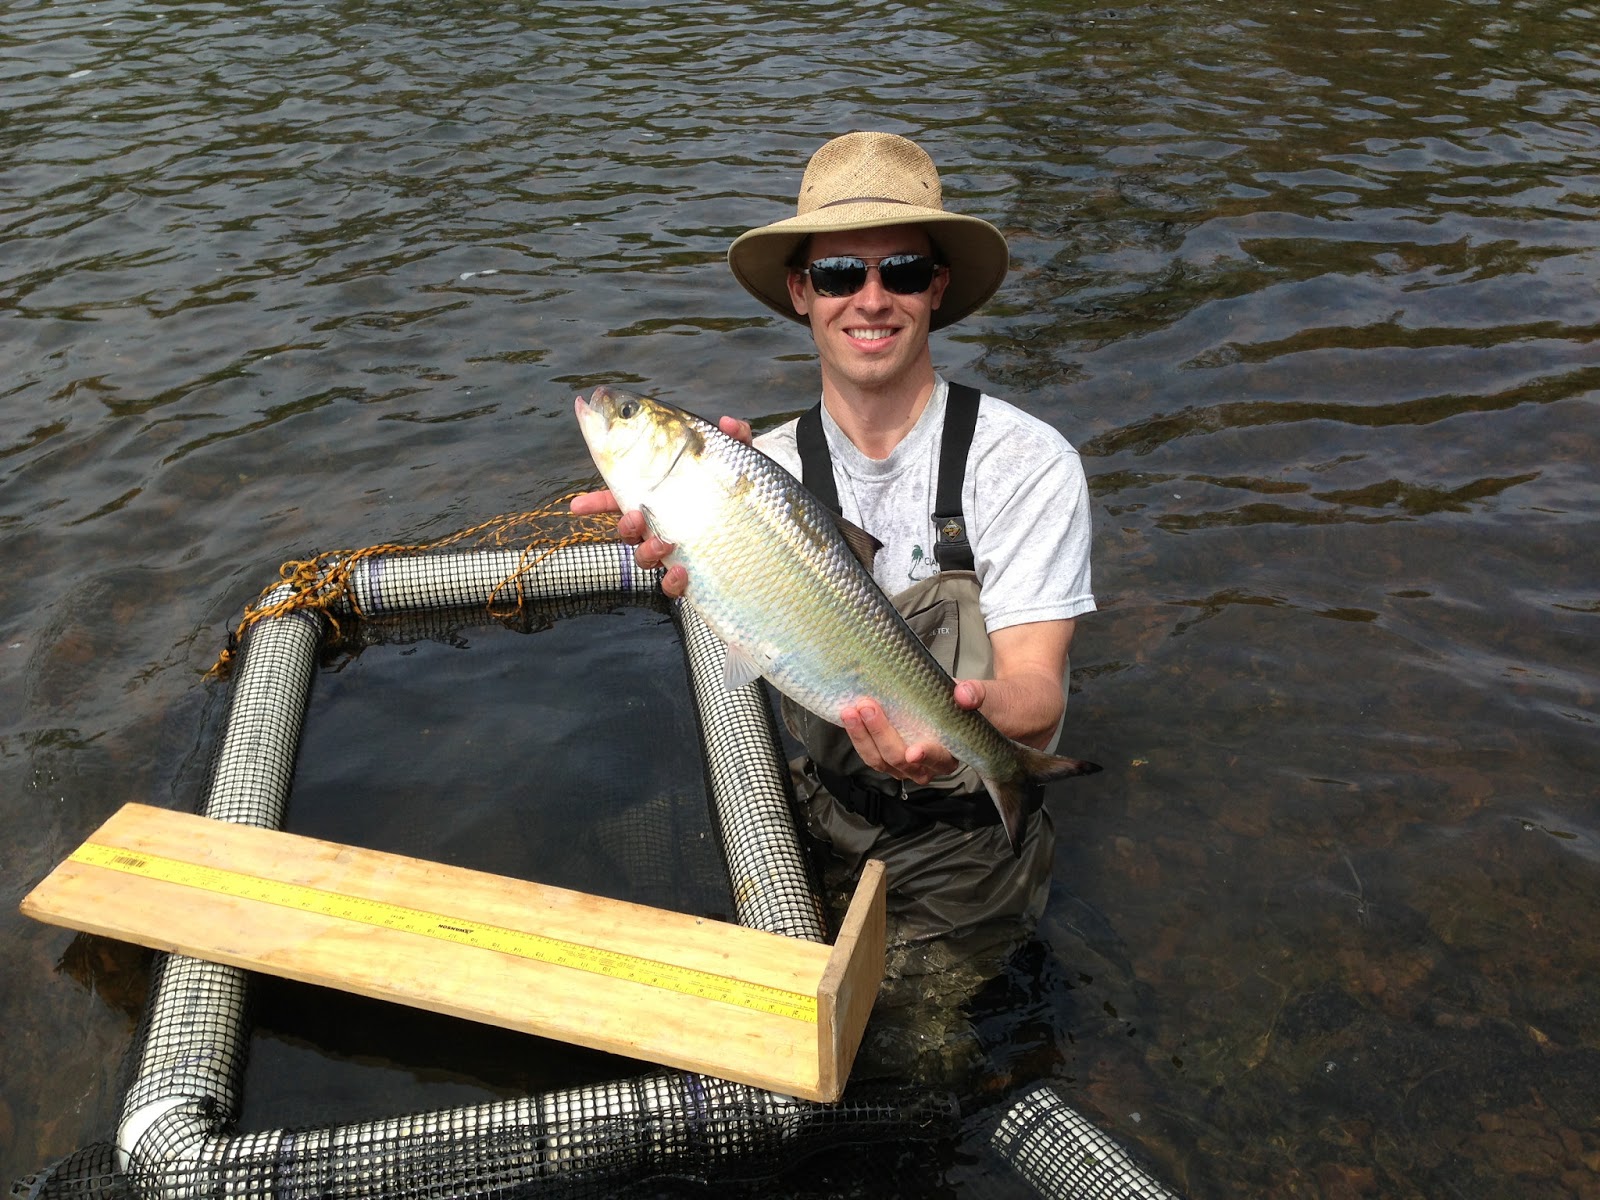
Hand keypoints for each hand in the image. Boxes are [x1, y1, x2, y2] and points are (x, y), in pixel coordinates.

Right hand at [570, 411, 753, 599]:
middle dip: (625, 525)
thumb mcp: (742, 463)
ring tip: (665, 541)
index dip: (597, 503)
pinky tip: (682, 572)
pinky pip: (671, 587)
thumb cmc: (743, 492)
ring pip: (644, 557)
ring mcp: (676, 552)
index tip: (577, 506)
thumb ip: (736, 441)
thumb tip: (728, 423)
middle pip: (628, 530)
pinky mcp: (693, 577)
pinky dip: (672, 582)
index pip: (622, 497)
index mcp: (663, 497)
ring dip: (647, 550)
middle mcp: (663, 525)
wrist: (772, 530)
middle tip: (636, 516)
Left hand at [839, 681, 983, 785]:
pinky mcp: (889, 756)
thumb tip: (964, 695)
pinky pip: (871, 752)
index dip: (926, 756)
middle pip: (900, 760)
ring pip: (880, 760)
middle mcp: (928, 766)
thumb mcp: (983, 696)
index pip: (939, 759)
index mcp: (953, 754)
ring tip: (851, 710)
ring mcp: (905, 764)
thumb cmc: (973, 705)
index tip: (913, 751)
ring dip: (863, 737)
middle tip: (868, 707)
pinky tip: (849, 715)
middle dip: (882, 735)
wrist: (962, 707)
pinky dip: (858, 736)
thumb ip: (975, 694)